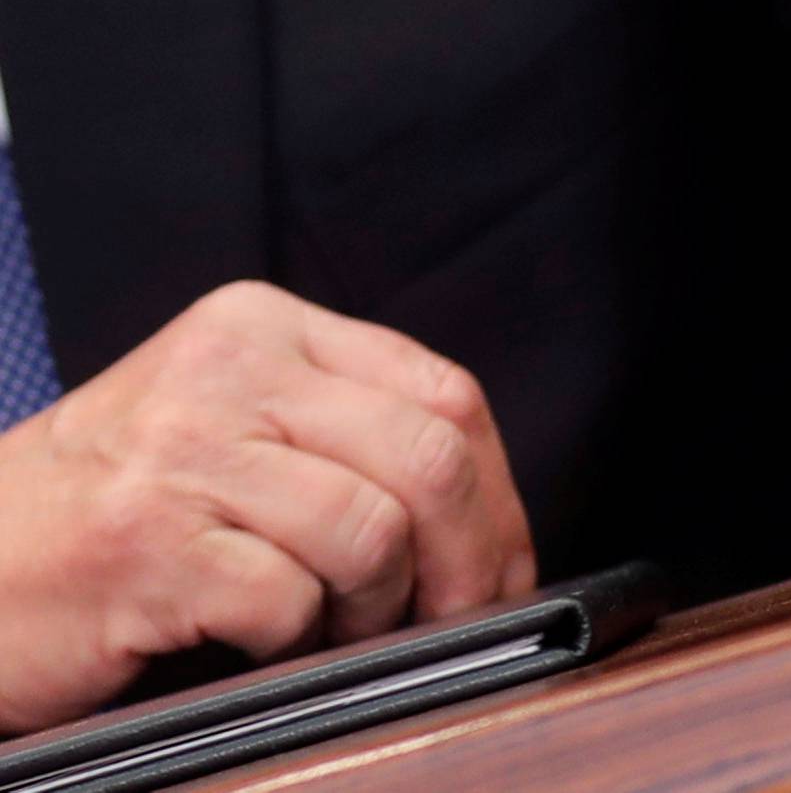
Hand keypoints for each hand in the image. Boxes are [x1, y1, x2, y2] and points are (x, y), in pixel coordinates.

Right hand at [0, 281, 536, 731]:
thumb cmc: (107, 507)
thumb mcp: (224, 421)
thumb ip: (336, 428)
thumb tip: (480, 513)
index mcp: (262, 325)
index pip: (441, 391)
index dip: (496, 492)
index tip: (505, 565)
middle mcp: (230, 369)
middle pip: (427, 455)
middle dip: (471, 559)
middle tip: (462, 621)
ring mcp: (186, 452)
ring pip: (372, 531)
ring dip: (377, 610)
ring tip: (339, 632)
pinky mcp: (148, 544)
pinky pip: (287, 601)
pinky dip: (296, 644)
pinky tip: (260, 643)